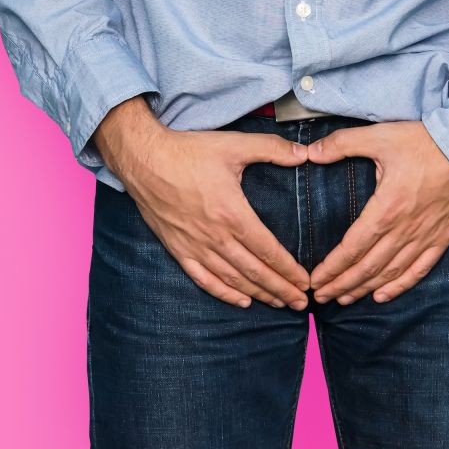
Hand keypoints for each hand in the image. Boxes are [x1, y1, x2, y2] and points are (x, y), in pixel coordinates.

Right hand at [93, 96, 310, 309]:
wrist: (143, 159)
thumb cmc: (188, 152)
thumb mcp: (234, 145)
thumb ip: (272, 149)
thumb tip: (304, 153)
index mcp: (232, 214)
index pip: (268, 250)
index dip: (289, 270)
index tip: (305, 282)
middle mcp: (215, 237)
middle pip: (254, 272)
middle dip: (281, 290)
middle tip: (301, 303)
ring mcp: (195, 246)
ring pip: (232, 279)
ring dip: (258, 294)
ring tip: (279, 304)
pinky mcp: (178, 249)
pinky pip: (203, 279)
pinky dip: (224, 293)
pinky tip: (241, 301)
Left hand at [307, 121, 448, 304]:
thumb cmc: (425, 143)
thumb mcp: (380, 136)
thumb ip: (342, 144)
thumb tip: (311, 152)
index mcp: (386, 209)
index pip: (351, 248)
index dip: (331, 268)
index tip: (314, 280)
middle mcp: (404, 230)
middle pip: (367, 267)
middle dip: (340, 284)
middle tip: (320, 297)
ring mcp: (424, 237)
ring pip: (389, 273)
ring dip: (363, 289)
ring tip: (342, 299)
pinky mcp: (441, 238)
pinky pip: (418, 270)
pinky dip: (399, 286)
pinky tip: (382, 296)